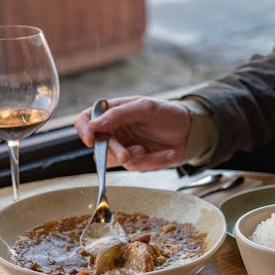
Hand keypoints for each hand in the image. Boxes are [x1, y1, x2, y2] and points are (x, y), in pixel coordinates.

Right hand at [74, 96, 191, 170]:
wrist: (190, 132)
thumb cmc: (168, 114)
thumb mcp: (145, 108)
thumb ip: (120, 114)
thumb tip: (95, 124)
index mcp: (112, 112)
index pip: (86, 119)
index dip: (84, 130)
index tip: (92, 140)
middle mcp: (114, 130)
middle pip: (99, 146)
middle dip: (114, 151)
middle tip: (126, 155)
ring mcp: (124, 146)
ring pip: (115, 161)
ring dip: (134, 158)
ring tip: (148, 150)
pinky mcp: (136, 161)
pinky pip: (136, 167)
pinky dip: (152, 162)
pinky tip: (165, 153)